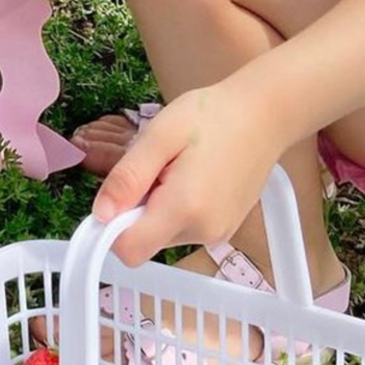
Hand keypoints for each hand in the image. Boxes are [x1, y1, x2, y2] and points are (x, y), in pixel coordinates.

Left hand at [91, 84, 282, 266]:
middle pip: (144, 241)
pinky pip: (184, 228)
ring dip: (157, 207)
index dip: (111, 226)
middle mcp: (202, 232)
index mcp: (183, 209)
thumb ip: (128, 177)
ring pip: (162, 235)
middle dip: (137, 209)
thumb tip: (100, 215)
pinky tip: (193, 174)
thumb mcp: (160, 135)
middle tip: (156, 167)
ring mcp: (217, 234)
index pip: (128, 250)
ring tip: (177, 167)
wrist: (265, 114)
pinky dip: (177, 208)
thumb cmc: (212, 115)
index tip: (120, 192)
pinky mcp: (225, 229)